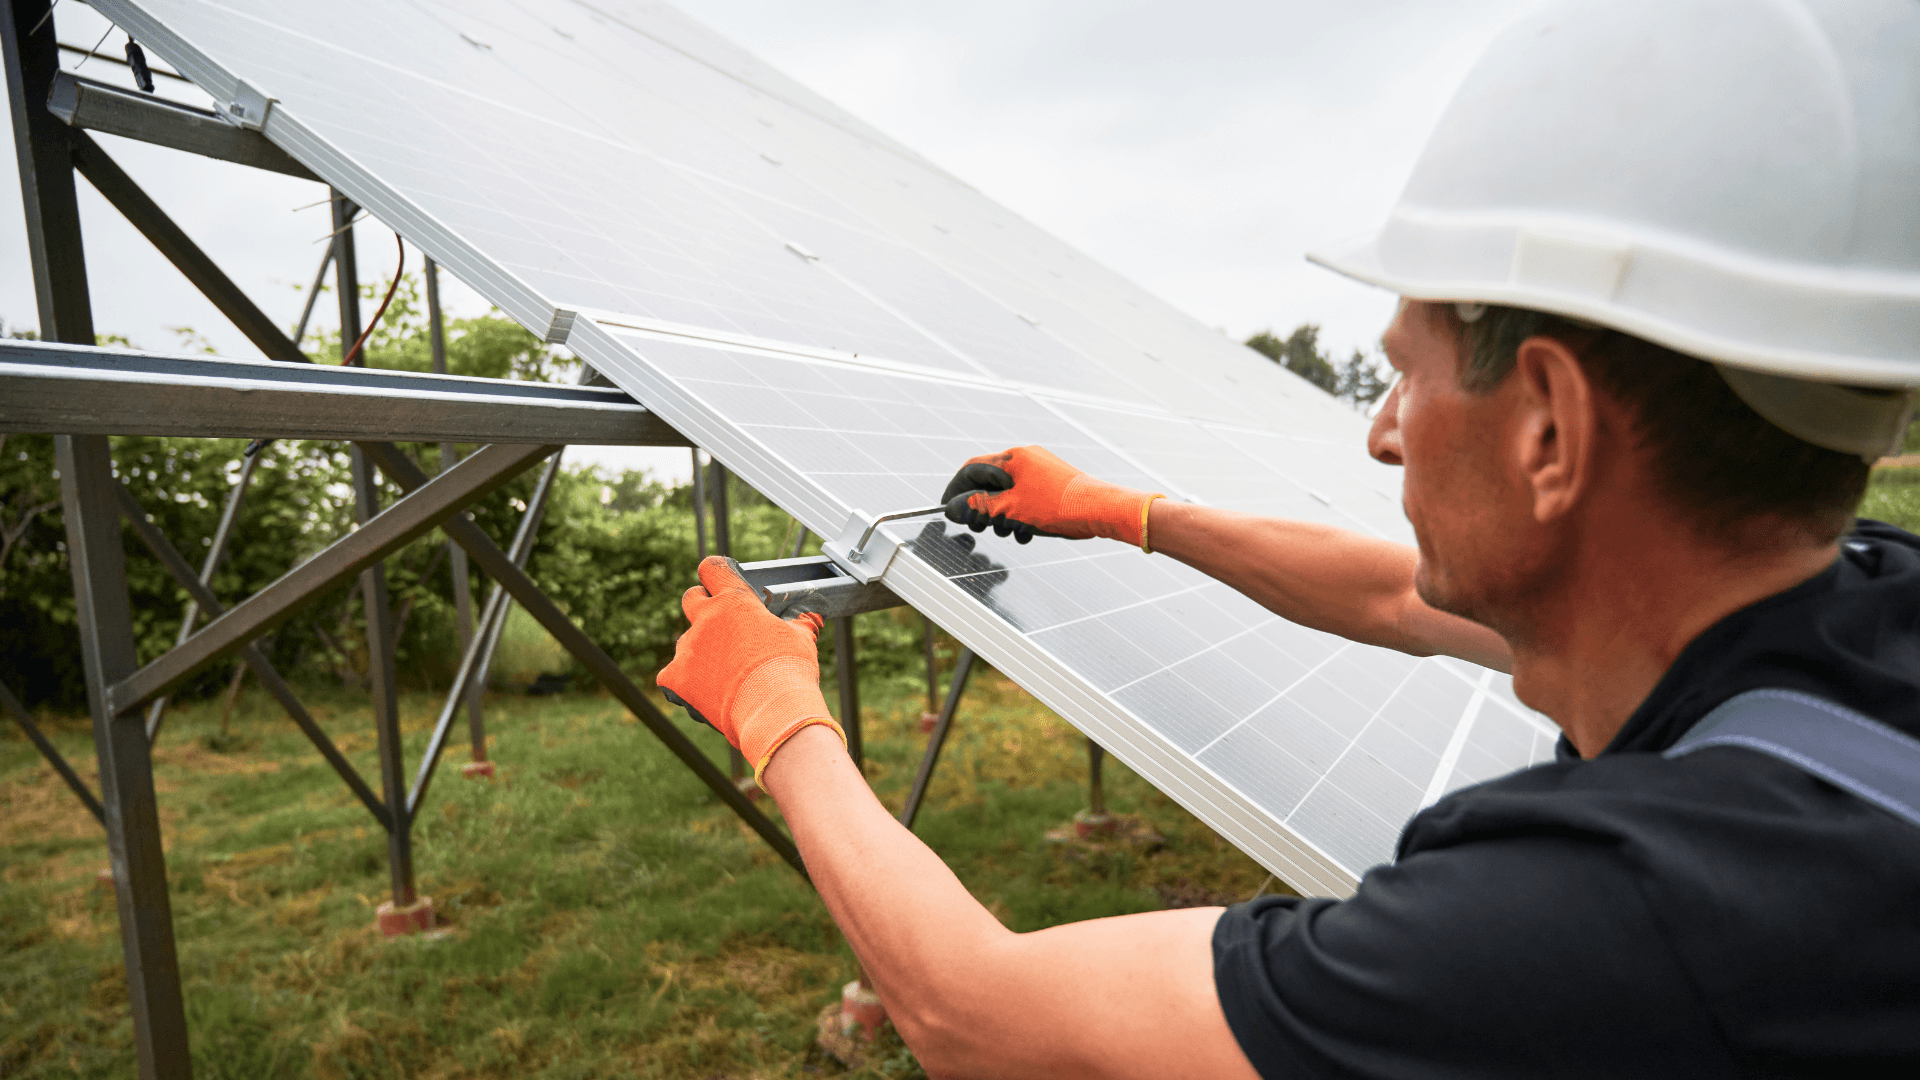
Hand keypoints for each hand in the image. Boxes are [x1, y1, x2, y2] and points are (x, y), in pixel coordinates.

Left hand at [658, 556, 844, 782]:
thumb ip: (800, 624)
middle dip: (702, 606)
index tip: (721, 581)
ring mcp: (689, 648)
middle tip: (721, 625)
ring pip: (685, 642)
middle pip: (691, 598)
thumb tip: (811, 618)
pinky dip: (683, 683)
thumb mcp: (801, 639)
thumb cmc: (789, 671)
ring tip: (723, 673)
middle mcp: (706, 619)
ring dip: (699, 651)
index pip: (713, 568)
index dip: (716, 573)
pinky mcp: (676, 678)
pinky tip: (703, 692)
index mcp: (735, 601)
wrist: (773, 710)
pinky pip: (670, 676)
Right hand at [941, 446, 1162, 548]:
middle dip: (983, 508)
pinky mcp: (1053, 483)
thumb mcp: (1010, 510)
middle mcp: (1026, 458)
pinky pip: (1027, 498)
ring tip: (1010, 533)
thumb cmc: (1058, 507)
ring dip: (1003, 516)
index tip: (947, 508)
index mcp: (1012, 459)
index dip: (955, 490)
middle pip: (990, 482)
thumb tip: (952, 508)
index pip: (971, 469)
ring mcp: (1041, 469)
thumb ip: (977, 507)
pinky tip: (1027, 533)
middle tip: (981, 528)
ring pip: (1009, 493)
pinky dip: (1021, 515)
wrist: (1101, 510)